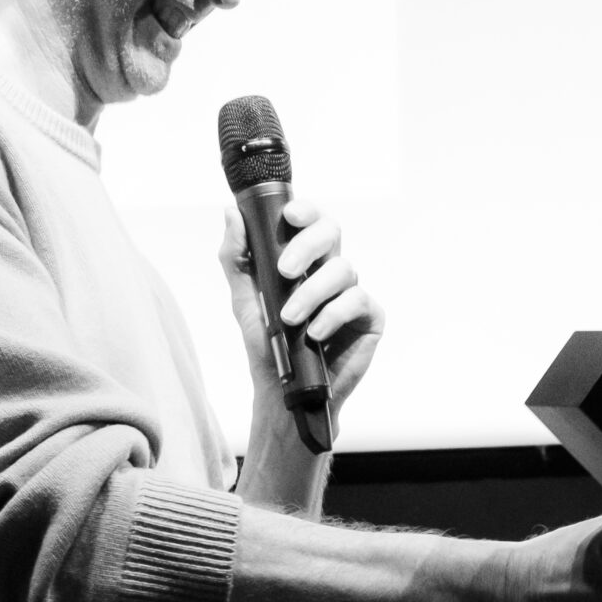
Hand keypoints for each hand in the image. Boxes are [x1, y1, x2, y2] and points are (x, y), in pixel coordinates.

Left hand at [219, 199, 384, 412]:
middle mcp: (330, 270)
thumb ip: (236, 257)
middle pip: (332, 231)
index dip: (306, 210)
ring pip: (343, 268)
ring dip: (312, 293)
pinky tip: (316, 332)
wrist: (283, 391)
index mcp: (305, 259)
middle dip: (307, 245)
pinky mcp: (369, 317)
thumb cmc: (268, 344)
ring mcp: (351, 292)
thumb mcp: (243, 298)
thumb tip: (232, 214)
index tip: (289, 216)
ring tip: (291, 319)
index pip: (311, 220)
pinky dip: (333, 314)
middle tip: (284, 271)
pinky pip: (357, 300)